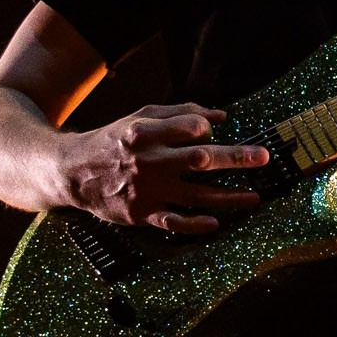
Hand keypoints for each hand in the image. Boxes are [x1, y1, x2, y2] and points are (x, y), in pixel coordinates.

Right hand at [56, 103, 268, 234]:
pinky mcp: (141, 213)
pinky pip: (174, 222)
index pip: (191, 127)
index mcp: (146, 132)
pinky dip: (196, 224)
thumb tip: (220, 116)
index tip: (215, 132)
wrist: (73, 171)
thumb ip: (180, 113)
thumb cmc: (113, 140)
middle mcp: (148, 161)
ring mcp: (146, 189)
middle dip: (236, 157)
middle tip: (263, 157)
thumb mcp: (140, 117)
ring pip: (196, 194)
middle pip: (200, 159)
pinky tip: (215, 222)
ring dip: (229, 197)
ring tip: (254, 197)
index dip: (209, 128)